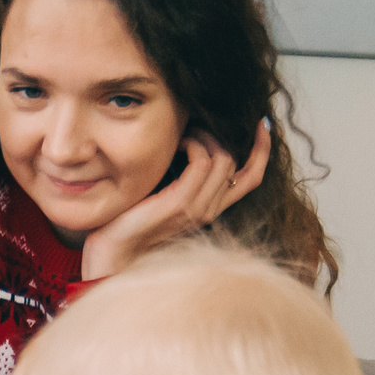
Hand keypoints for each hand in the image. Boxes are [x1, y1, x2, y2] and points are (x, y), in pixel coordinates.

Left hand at [79, 118, 272, 282]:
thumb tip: (191, 137)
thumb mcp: (164, 191)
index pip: (252, 177)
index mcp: (210, 208)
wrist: (112, 251)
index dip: (262, 149)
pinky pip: (202, 162)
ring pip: (223, 159)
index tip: (261, 124)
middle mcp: (210, 210)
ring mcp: (198, 208)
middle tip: (196, 124)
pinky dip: (192, 144)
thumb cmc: (131, 219)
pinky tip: (177, 141)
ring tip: (184, 132)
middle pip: (239, 163)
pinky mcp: (181, 204)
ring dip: (205, 136)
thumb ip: (182, 174)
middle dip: (222, 134)